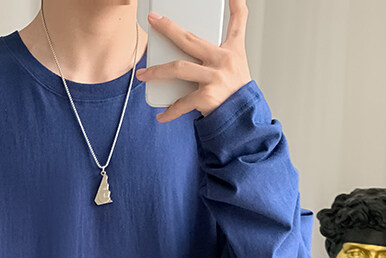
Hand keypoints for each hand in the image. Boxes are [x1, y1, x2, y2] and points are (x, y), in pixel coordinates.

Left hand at [136, 0, 251, 121]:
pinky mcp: (207, 98)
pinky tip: (161, 115)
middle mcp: (223, 61)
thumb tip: (202, 37)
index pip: (237, 20)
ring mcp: (214, 79)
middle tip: (153, 22)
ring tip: (143, 74)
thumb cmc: (235, 90)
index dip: (235, 4)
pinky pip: (182, 102)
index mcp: (230, 50)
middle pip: (190, 39)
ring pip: (179, 68)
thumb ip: (225, 46)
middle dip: (169, 29)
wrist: (242, 118)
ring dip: (157, 71)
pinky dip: (170, 110)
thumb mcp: (237, 63)